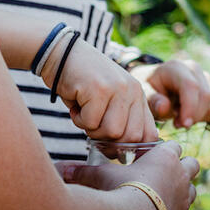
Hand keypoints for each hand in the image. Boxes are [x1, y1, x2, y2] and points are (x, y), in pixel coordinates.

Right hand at [42, 36, 158, 141]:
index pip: (149, 134)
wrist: (61, 53)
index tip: (113, 147)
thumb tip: (124, 156)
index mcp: (138, 95)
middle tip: (93, 124)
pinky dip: (78, 119)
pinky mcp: (98, 89)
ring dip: (92, 129)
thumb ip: (122, 119)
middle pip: (130, 138)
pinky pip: (90, 123)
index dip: (132, 148)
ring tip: (84, 111)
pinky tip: (75, 103)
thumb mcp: (110, 98)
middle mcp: (132, 91)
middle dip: (108, 140)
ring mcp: (117, 89)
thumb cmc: (83, 82)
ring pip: (111, 132)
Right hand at [60, 141, 199, 209]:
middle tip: (163, 174)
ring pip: (192, 185)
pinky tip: (163, 206)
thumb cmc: (122, 191)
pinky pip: (188, 205)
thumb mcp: (102, 176)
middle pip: (191, 163)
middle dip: (181, 167)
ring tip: (164, 191)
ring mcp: (186, 195)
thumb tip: (61, 167)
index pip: (173, 146)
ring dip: (182, 186)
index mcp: (166, 157)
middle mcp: (181, 174)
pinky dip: (179, 204)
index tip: (152, 158)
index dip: (164, 151)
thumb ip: (84, 170)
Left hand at [132, 59, 209, 128]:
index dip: (191, 107)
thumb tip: (165, 106)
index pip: (191, 86)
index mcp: (175, 67)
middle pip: (205, 95)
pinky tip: (186, 115)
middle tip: (176, 125)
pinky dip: (201, 117)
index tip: (184, 125)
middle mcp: (193, 69)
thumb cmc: (149, 89)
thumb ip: (153, 101)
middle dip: (193, 116)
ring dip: (197, 118)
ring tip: (178, 120)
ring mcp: (203, 77)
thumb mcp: (144, 95)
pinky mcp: (209, 88)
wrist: (154, 84)